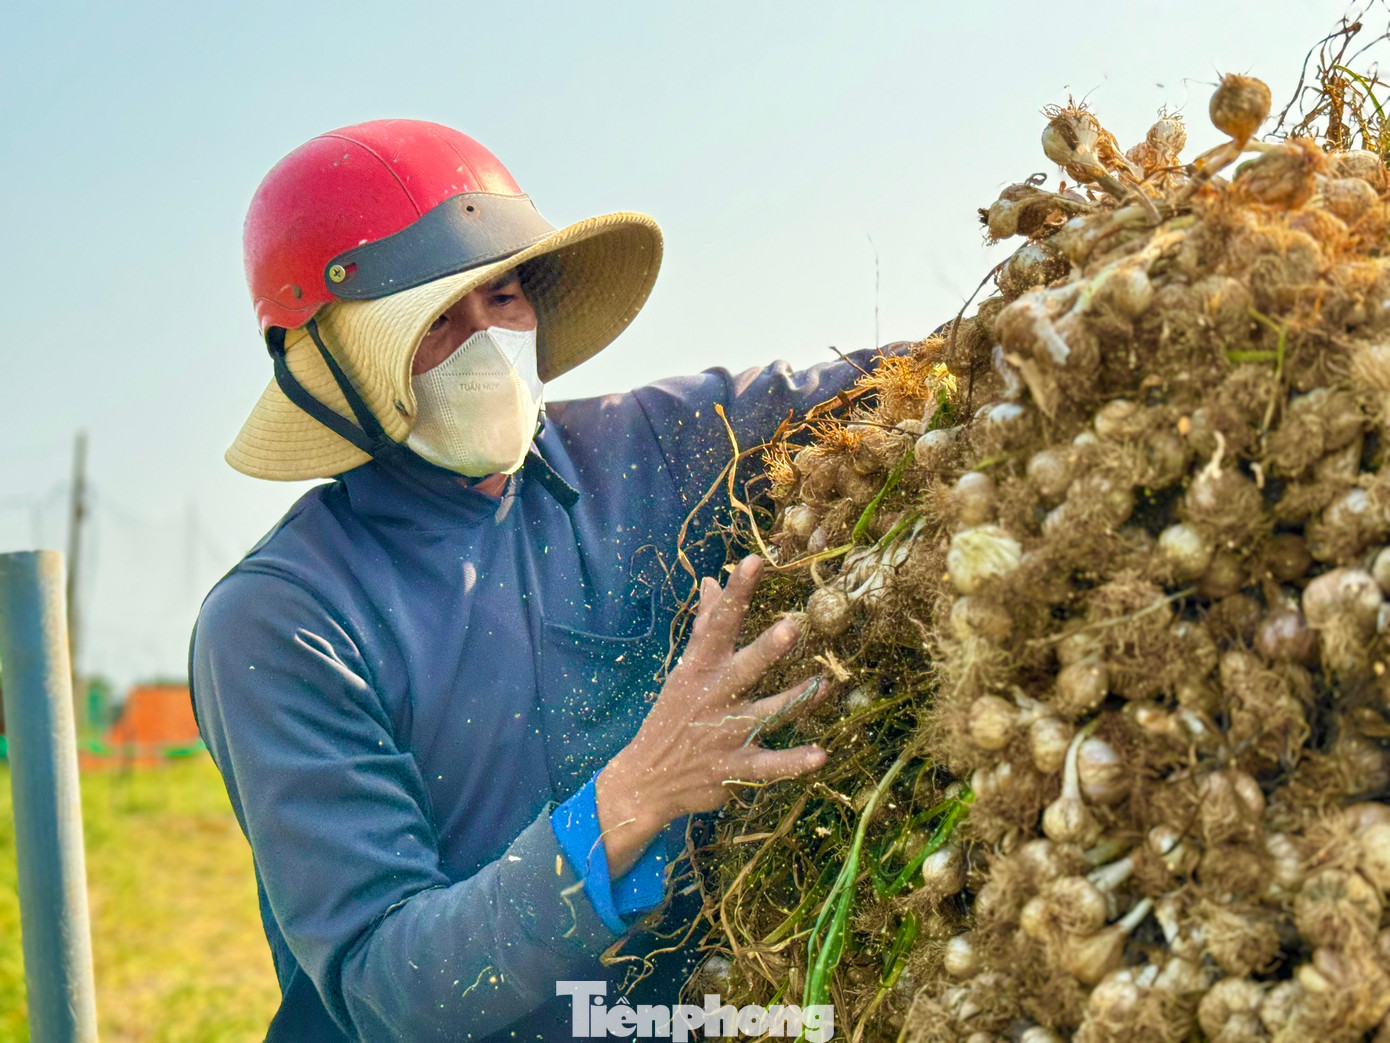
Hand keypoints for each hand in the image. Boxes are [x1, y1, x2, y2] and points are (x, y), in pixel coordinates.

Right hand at [595, 555, 825, 877]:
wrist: (646, 779)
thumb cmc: (673, 714)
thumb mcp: (685, 667)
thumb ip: (705, 624)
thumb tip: (711, 581)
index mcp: (701, 667)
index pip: (719, 623)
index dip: (736, 593)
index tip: (753, 561)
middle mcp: (715, 695)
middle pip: (745, 667)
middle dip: (767, 649)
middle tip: (791, 627)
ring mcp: (726, 733)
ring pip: (765, 713)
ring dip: (794, 701)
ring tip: (823, 685)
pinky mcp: (735, 768)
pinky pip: (769, 765)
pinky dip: (793, 762)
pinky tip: (819, 756)